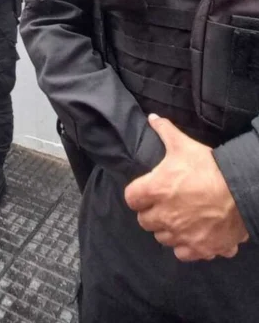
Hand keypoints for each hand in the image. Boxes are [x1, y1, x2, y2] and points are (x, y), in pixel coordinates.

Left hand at [124, 114, 248, 261]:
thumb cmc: (209, 166)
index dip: (138, 194)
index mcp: (155, 190)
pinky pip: (183, 253)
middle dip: (151, 212)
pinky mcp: (199, 248)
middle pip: (144, 221)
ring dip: (167, 229)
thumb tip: (152, 118)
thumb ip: (165, 131)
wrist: (240, 190)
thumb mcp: (184, 145)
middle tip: (164, 203)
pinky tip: (193, 233)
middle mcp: (164, 216)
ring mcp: (181, 234)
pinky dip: (186, 246)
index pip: (131, 198)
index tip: (146, 191)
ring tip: (179, 217)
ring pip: (162, 238)